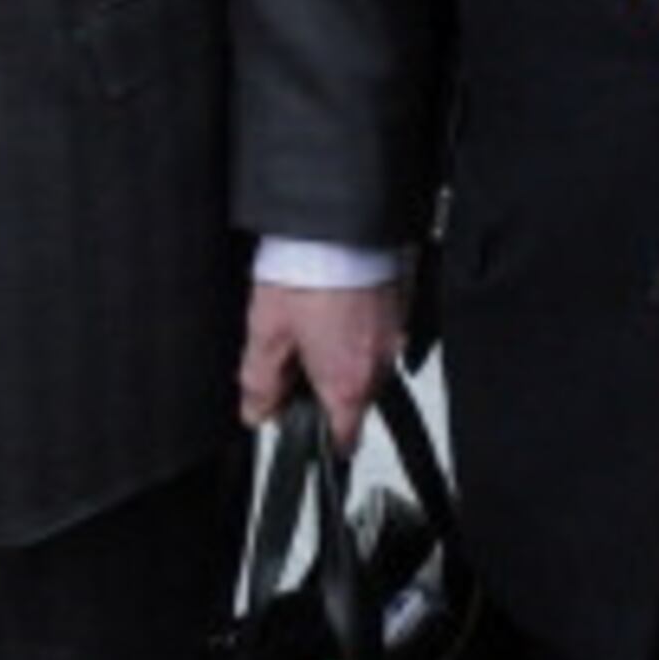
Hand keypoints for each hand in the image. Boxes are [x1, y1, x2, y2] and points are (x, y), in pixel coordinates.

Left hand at [239, 278, 403, 452]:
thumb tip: (256, 411)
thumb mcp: (268, 330)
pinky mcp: (402, 306)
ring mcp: (395, 336)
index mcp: (346, 383)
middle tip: (293, 357)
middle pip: (352, 399)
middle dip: (324, 387)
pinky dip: (358, 327)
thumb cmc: (307, 271)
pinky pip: (379, 333)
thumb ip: (261, 381)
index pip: (343, 439)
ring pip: (366, 364)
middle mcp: (379, 366)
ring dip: (341, 354)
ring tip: (310, 320)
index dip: (319, 439)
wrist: (338, 220)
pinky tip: (333, 302)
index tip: (302, 427)